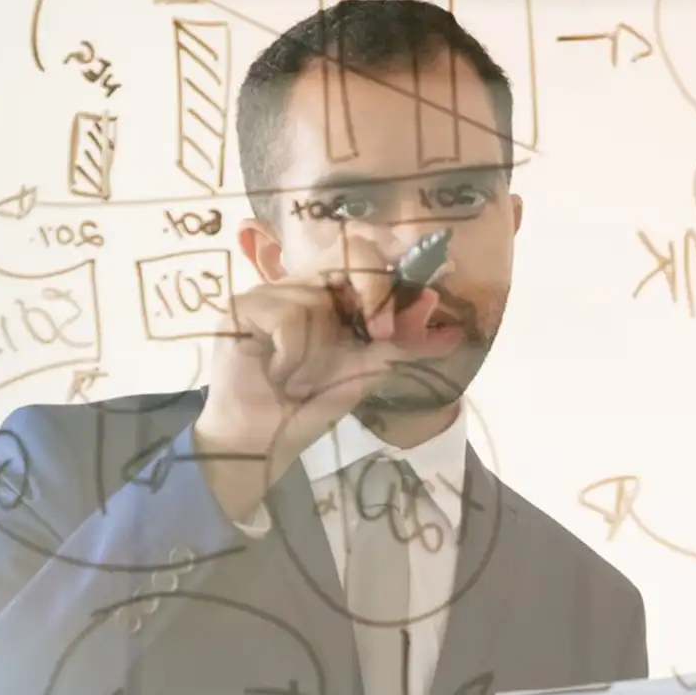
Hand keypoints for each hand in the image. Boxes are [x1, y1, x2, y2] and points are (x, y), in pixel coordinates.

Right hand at [194, 236, 448, 516]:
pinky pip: (287, 318)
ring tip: (301, 382)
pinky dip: (293, 356)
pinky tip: (279, 375)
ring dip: (319, 355)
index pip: (363, 255)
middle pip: (347, 259)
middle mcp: (301, 285)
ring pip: (317, 303)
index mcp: (332, 294)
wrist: (265, 440)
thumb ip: (404, 344)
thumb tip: (454, 331)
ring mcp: (268, 291)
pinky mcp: (241, 307)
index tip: (406, 312)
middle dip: (373, 298)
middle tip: (377, 337)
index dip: (387, 277)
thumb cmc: (312, 403)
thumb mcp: (368, 370)